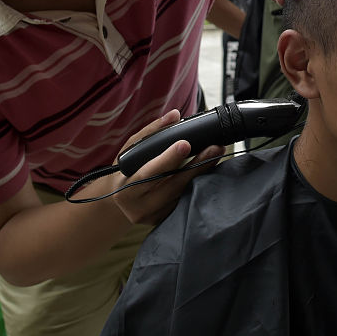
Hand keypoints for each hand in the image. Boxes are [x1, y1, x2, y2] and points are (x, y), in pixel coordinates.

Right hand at [110, 111, 222, 225]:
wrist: (120, 199)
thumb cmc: (126, 170)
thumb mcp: (130, 149)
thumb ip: (151, 131)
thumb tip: (174, 115)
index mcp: (126, 188)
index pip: (149, 172)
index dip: (168, 158)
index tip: (185, 143)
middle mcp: (139, 207)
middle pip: (173, 185)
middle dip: (196, 165)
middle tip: (214, 147)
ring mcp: (154, 217)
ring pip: (183, 194)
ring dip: (202, 174)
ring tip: (216, 154)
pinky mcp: (166, 220)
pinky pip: (185, 201)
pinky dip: (198, 185)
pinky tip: (210, 171)